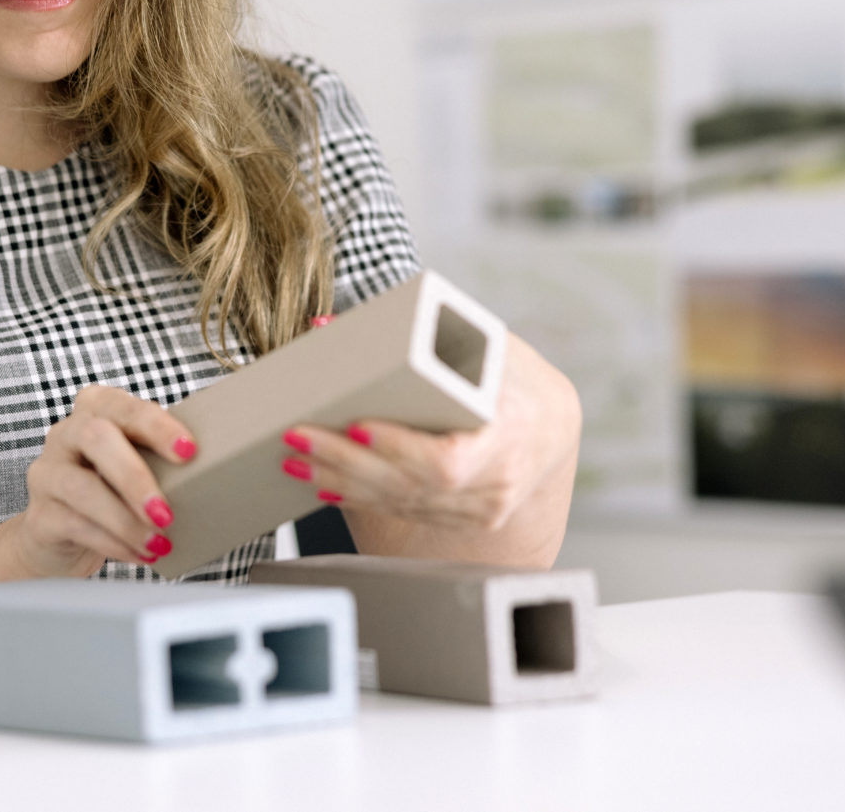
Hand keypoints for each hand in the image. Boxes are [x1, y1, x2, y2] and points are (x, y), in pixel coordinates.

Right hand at [4, 385, 196, 576]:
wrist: (59, 535)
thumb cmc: (111, 489)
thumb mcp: (135, 463)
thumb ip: (161, 458)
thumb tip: (222, 470)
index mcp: (95, 410)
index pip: (124, 406)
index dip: (156, 426)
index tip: (189, 451)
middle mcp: (65, 434)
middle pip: (96, 438)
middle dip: (136, 476)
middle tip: (166, 511)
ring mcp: (47, 473)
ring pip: (82, 488)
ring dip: (126, 520)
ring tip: (159, 541)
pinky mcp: (39, 515)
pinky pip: (75, 525)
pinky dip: (113, 543)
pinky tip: (140, 554)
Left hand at [279, 333, 579, 533]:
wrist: (547, 430)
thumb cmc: (506, 377)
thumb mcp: (478, 346)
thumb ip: (416, 335)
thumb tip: (328, 324)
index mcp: (511, 432)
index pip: (450, 459)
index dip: (401, 448)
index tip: (357, 425)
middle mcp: (499, 482)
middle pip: (412, 484)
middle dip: (348, 461)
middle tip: (299, 437)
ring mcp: (482, 509)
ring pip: (402, 503)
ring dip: (343, 482)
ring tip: (297, 460)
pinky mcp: (463, 520)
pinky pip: (405, 512)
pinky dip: (361, 497)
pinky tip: (325, 484)